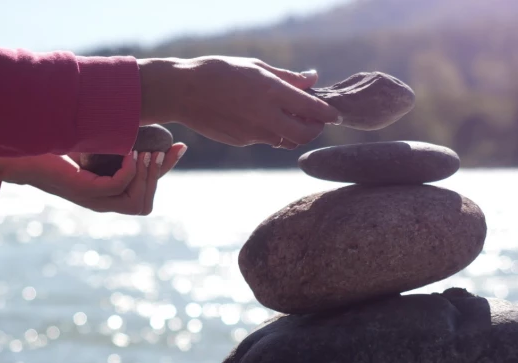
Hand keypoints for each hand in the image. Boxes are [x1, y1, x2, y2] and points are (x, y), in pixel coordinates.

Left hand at [0, 143, 185, 214]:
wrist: (19, 152)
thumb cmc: (52, 146)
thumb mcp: (91, 142)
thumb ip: (112, 140)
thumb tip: (137, 117)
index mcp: (107, 195)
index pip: (146, 194)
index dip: (165, 171)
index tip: (178, 147)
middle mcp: (102, 203)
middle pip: (145, 203)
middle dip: (160, 175)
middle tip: (165, 148)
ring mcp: (93, 200)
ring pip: (136, 200)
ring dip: (148, 175)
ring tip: (150, 150)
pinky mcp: (83, 190)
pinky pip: (119, 185)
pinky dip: (130, 170)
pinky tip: (132, 152)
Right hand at [139, 56, 340, 148]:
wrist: (183, 92)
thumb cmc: (219, 71)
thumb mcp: (255, 66)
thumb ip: (287, 77)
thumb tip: (312, 79)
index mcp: (271, 92)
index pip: (313, 109)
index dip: (328, 114)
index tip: (334, 114)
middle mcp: (266, 116)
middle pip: (305, 134)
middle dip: (315, 129)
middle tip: (315, 121)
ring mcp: (254, 133)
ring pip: (286, 140)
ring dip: (294, 132)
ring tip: (287, 117)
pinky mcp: (243, 142)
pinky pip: (265, 139)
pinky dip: (270, 132)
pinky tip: (257, 117)